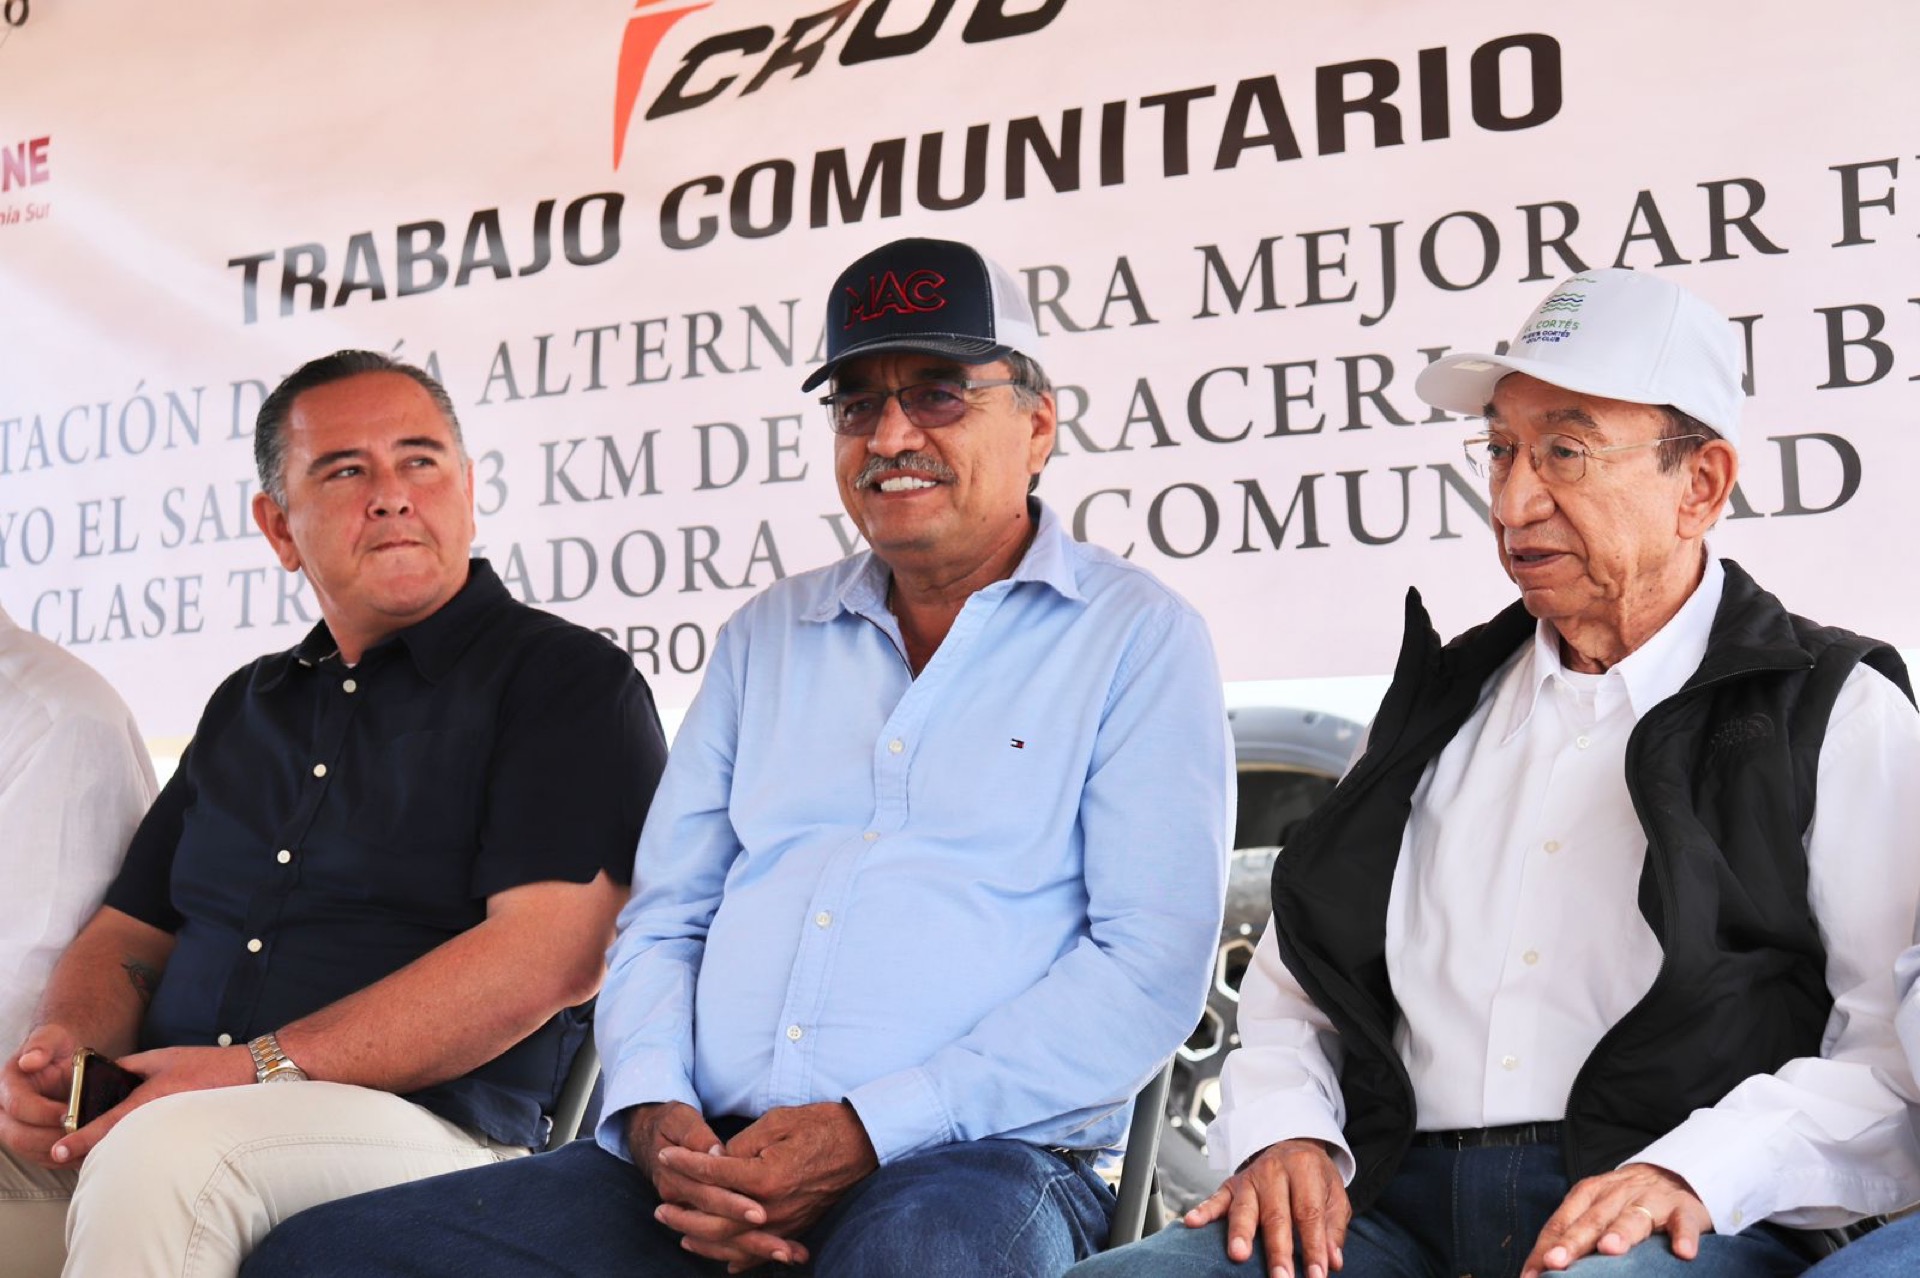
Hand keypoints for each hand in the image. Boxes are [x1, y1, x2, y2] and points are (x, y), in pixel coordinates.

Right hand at [0, 1024, 81, 1167]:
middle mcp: (3, 1110)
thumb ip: (42, 1045)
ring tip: (83, 1146)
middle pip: (18, 1136)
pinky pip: (39, 1157)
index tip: (68, 1114)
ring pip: (27, 1151)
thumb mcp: (51, 1038)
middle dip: (50, 1138)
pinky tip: (81, 1153)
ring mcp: (13, 1128)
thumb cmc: (55, 1047)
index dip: (42, 1113)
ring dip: (56, 1152)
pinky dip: (60, 1159)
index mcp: (7, 1085)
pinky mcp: (27, 1141)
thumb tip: (30, 1061)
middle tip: (79, 1135)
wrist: (58, 1059)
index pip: (17, 1106)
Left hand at [50, 1043, 253, 1164]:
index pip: (107, 1122)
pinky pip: (148, 1144)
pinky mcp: (179, 1135)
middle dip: (90, 1150)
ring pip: (130, 1146)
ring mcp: (169, 1129)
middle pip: (115, 1142)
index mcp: (150, 1097)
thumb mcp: (163, 1057)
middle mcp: (157, 1117)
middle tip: (68, 1154)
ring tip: (92, 1152)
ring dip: (111, 1150)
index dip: (80, 1138)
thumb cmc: (207, 1065)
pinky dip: (133, 1146)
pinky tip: (126, 1145)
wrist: (246, 1075)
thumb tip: (106, 1074)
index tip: (59, 1150)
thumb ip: (131, 1065)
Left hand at [655, 1102, 877, 1271]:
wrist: (862, 1141)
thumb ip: (741, 1146)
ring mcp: (785, 1222)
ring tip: (679, 1232)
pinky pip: (761, 1252)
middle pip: (715, 1220)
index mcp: (765, 1176)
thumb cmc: (819, 1125)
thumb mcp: (777, 1123)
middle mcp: (773, 1207)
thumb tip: (714, 1162)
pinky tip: (721, 1258)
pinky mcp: (796, 1227)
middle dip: (683, 1213)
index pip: (712, 1173)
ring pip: (733, 1242)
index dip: (685, 1163)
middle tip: (659, 1208)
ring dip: (702, 1239)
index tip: (664, 1155)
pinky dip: (738, 1257)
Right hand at [1184, 1138, 1348, 1277]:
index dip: (1313, 1247)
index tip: (1316, 1276)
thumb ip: (1333, 1227)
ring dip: (1241, 1233)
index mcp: (1304, 1170)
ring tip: (1239, 1255)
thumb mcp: (1334, 1193)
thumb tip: (1333, 1261)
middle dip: (1278, 1250)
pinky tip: (1193, 1222)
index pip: (1308, 1214)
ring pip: (1244, 1209)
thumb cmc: (1313, 1177)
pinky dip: (1204, 1211)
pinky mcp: (1230, 1185)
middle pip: (1275, 1215)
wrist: (1291, 1145)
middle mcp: (1274, 1172)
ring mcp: (1249, 1178)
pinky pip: (1216, 1198)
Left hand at [1522, 1163, 1711, 1276]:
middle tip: (1555, 1261)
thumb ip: (1571, 1235)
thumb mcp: (1594, 1211)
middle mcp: (1616, 1195)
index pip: (1562, 1222)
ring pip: (1634, 1218)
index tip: (1532, 1274)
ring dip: (1621, 1233)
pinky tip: (1683, 1252)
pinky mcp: (1684, 1211)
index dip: (1546, 1247)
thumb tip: (1540, 1270)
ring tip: (1610, 1249)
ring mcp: (1651, 1202)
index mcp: (1588, 1195)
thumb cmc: (1623, 1203)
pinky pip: (1683, 1224)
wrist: (1671, 1175)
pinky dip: (1683, 1236)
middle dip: (1573, 1242)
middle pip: (1592, 1220)